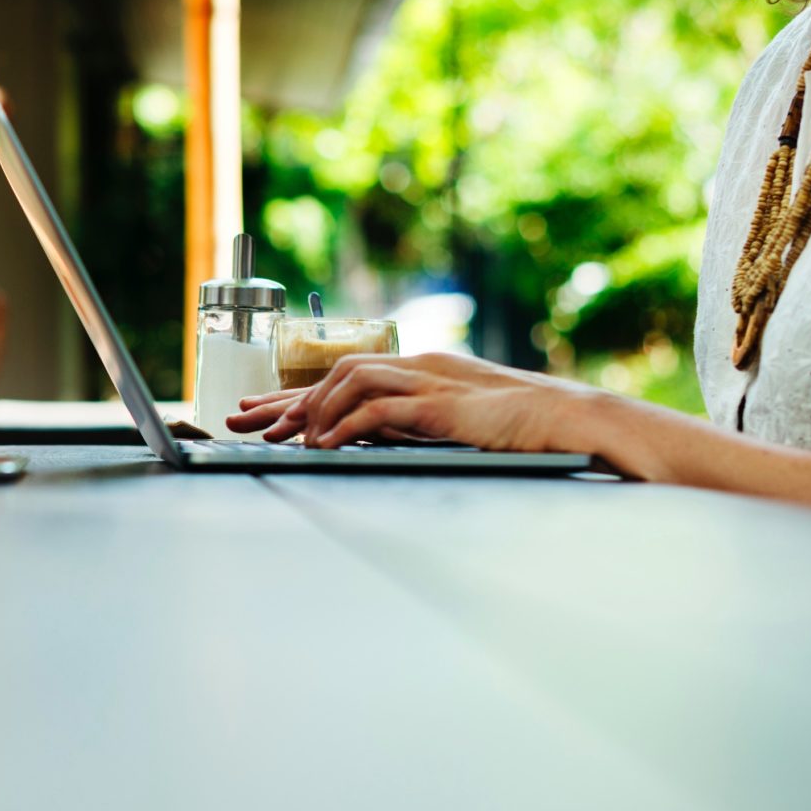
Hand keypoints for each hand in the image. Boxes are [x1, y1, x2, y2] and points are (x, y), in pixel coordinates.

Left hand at [227, 352, 597, 450]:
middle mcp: (417, 366)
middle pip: (334, 373)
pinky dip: (346, 424)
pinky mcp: (440, 406)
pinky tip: (324, 444)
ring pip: (350, 379)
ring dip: (311, 409)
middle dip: (284, 400)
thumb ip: (412, 423)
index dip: (296, 395)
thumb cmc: (517, 426)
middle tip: (242, 421)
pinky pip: (380, 408)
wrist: (568, 419)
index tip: (258, 412)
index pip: (343, 377)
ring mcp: (429, 381)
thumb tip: (367, 438)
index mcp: (418, 369)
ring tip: (284, 438)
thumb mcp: (453, 422)